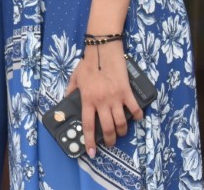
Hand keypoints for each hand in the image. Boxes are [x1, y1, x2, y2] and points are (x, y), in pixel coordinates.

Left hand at [65, 42, 139, 156]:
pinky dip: (136, 116)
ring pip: (121, 123)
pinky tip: (135, 118)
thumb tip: (67, 100)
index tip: (92, 152)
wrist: (103, 50)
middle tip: (110, 143)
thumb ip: (71, 90)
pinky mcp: (127, 93)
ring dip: (122, 131)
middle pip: (107, 128)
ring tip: (120, 133)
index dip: (90, 141)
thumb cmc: (88, 63)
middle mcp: (101, 101)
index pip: (88, 125)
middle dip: (109, 140)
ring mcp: (116, 98)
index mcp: (87, 99)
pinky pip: (134, 109)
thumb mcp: (75, 77)